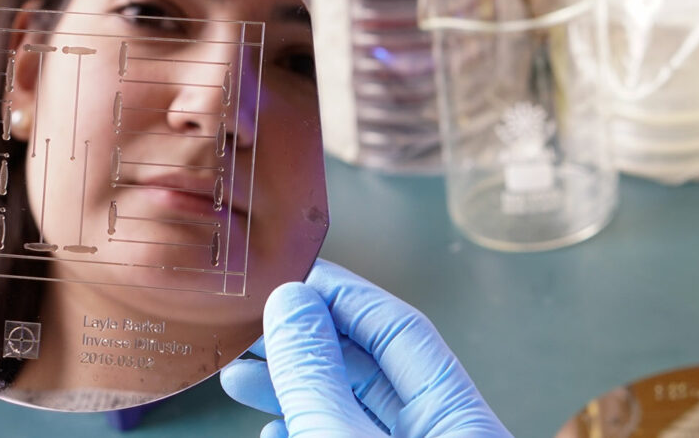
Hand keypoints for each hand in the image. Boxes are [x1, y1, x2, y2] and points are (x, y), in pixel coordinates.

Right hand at [220, 260, 509, 436]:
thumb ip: (317, 377)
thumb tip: (292, 304)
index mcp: (459, 419)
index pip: (399, 328)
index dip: (342, 294)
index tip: (289, 276)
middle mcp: (442, 434)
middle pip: (370, 367)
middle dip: (304, 343)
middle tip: (251, 325)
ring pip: (349, 408)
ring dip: (292, 387)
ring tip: (239, 375)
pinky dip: (305, 427)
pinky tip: (273, 428)